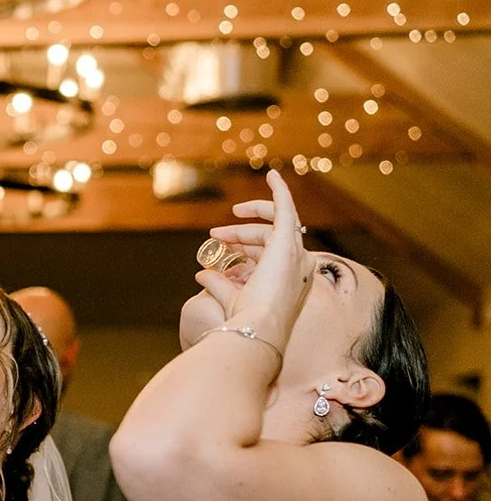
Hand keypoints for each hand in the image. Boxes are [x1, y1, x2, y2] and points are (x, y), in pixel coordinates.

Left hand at [195, 170, 313, 327]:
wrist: (258, 326)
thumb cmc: (247, 320)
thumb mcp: (230, 298)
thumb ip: (218, 283)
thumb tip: (200, 274)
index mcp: (291, 278)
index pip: (270, 254)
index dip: (246, 249)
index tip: (222, 249)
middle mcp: (299, 264)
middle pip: (272, 237)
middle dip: (242, 234)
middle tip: (215, 235)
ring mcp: (295, 252)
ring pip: (276, 223)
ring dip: (250, 218)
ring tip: (223, 223)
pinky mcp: (287, 240)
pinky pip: (287, 207)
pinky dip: (280, 190)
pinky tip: (272, 175)